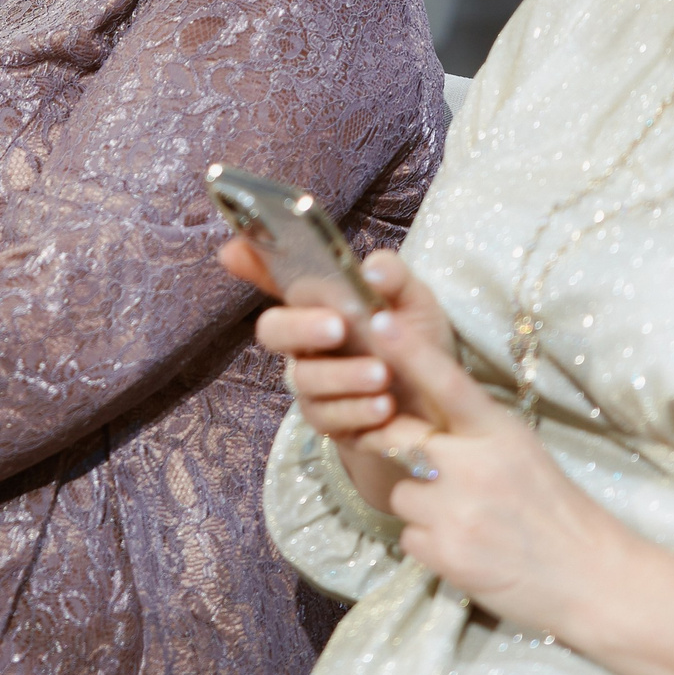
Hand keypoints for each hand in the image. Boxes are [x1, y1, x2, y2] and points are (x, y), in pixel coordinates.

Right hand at [222, 243, 453, 440]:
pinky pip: (329, 419)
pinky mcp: (329, 424)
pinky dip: (357, 411)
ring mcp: (313, 386)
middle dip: (301, 326)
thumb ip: (394, 278)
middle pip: (272, 330)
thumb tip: (372, 270)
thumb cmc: (416, 343)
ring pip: (304, 379)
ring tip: (382, 374)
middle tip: (338, 326)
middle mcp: (305, 343)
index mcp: (319, 304)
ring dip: (343, 375)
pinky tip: (384, 406)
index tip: (233, 250)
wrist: (440, 405)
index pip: (275, 277)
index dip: (250, 262)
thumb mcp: (414, 303)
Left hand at [365, 306, 634, 642]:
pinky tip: (466, 548)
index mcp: (499, 432)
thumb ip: (472, 433)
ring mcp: (457, 511)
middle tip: (439, 472)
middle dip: (402, 449)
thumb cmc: (556, 509)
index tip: (378, 319)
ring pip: (400, 493)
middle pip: (397, 437)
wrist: (590, 578)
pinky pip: (409, 537)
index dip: (409, 351)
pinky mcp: (445, 553)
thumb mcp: (521, 451)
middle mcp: (474, 466)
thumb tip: (419, 419)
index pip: (446, 383)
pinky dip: (430, 544)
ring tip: (467, 520)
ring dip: (423, 507)